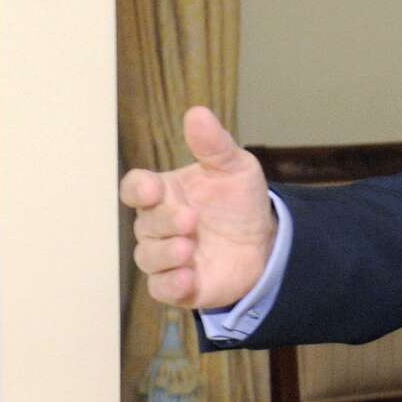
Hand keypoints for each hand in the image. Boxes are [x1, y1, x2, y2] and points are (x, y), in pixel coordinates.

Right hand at [120, 106, 276, 309]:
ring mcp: (166, 256)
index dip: (138, 190)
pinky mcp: (178, 284)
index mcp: (164, 193)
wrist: (266, 243)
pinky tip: (187, 278)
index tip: (153, 189)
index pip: (135, 188)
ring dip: (165, 254)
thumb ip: (214, 145)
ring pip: (148, 257)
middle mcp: (158, 225)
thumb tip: (197, 113)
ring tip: (189, 248)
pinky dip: (170, 285)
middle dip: (164, 222)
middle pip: (145, 223)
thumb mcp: (235, 168)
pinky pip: (161, 289)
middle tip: (191, 220)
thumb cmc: (239, 202)